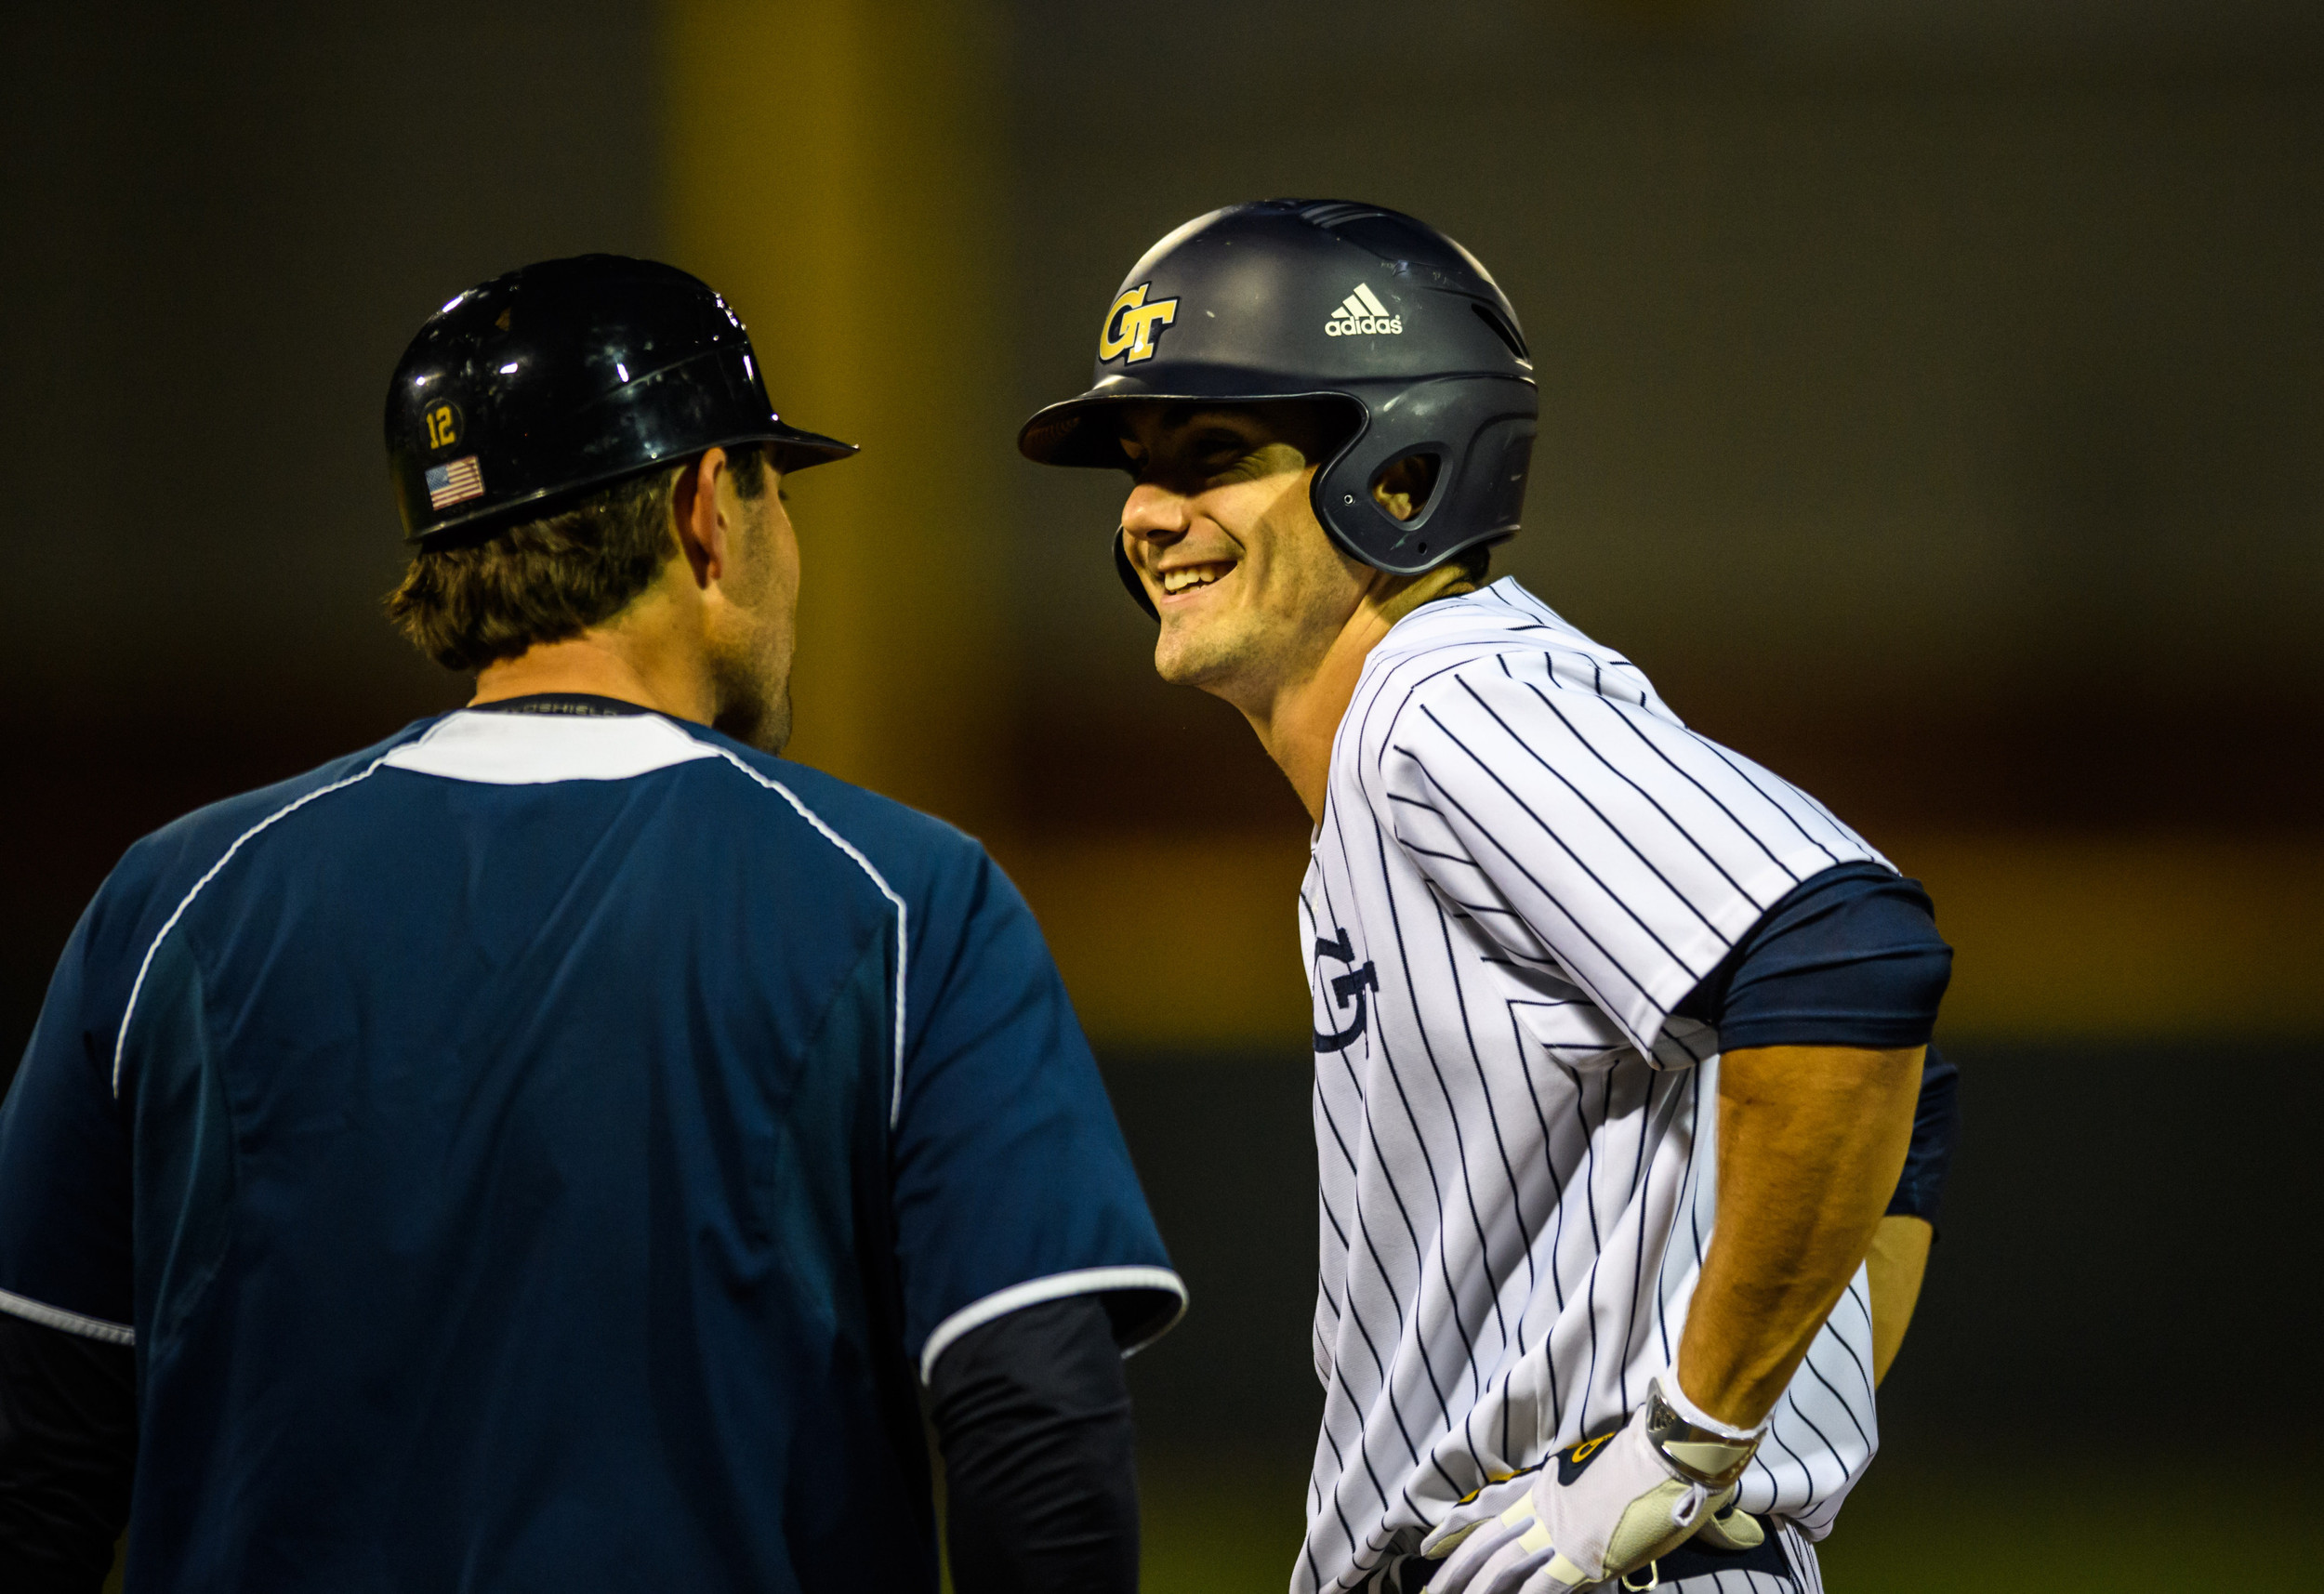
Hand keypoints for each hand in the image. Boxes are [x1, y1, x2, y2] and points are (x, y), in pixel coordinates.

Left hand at [1418, 1378, 1758, 1592]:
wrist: (1677, 1445)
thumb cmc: (1667, 1457)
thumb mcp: (1631, 1477)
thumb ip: (1636, 1501)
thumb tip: (1697, 1522)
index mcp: (1550, 1488)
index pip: (1492, 1512)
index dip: (1459, 1532)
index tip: (1431, 1546)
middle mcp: (1545, 1509)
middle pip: (1484, 1545)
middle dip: (1451, 1574)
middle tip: (1423, 1593)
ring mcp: (1559, 1534)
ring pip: (1497, 1572)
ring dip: (1469, 1593)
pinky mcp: (1580, 1558)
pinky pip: (1535, 1593)